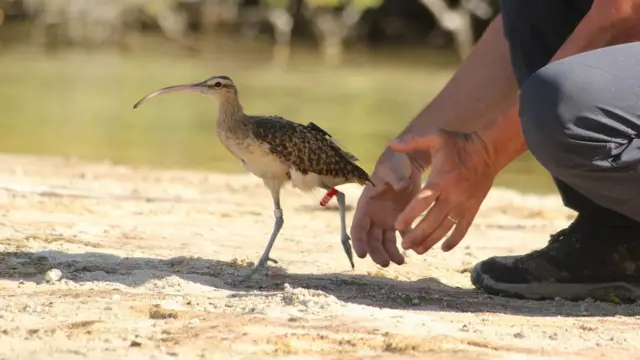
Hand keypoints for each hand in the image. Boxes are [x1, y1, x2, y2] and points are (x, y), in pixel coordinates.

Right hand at [350, 149, 429, 266]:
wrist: (408, 161)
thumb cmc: (395, 162)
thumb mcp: (393, 167)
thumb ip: (396, 177)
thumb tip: (402, 186)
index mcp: (366, 204)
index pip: (358, 227)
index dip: (358, 241)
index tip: (362, 255)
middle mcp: (374, 215)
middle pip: (371, 239)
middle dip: (376, 252)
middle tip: (385, 263)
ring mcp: (387, 218)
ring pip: (385, 241)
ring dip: (389, 253)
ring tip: (399, 262)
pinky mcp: (402, 218)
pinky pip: (402, 235)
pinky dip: (405, 244)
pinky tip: (412, 252)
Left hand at [389, 130, 497, 253]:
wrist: (489, 150)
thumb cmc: (460, 143)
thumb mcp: (436, 136)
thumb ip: (413, 141)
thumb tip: (391, 143)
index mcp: (440, 180)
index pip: (422, 202)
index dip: (409, 215)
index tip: (397, 226)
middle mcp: (452, 195)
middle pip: (432, 221)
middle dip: (417, 235)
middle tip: (404, 245)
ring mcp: (463, 204)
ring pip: (445, 228)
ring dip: (431, 241)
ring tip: (418, 250)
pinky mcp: (473, 208)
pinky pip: (463, 228)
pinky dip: (453, 240)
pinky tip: (443, 249)